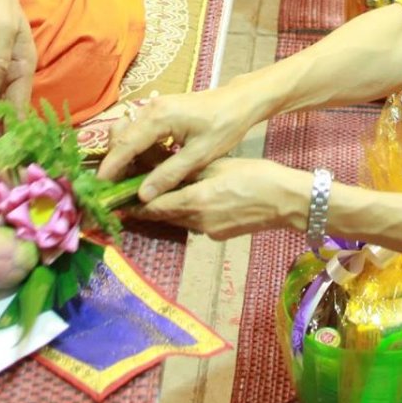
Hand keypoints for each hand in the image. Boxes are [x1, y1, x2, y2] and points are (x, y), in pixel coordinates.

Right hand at [98, 86, 257, 198]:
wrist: (239, 101)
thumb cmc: (224, 126)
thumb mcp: (199, 155)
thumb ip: (169, 175)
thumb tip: (142, 195)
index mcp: (159, 117)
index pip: (126, 145)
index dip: (111, 168)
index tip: (99, 188)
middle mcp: (151, 108)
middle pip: (121, 137)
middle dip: (115, 163)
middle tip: (114, 189)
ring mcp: (154, 106)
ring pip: (127, 132)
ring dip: (124, 155)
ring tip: (127, 180)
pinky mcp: (159, 109)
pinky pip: (138, 129)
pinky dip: (135, 147)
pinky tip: (142, 165)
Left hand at [133, 157, 303, 240]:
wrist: (285, 201)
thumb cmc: (254, 175)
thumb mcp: (217, 166)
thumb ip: (186, 171)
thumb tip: (157, 167)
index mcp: (195, 201)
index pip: (153, 206)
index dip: (133, 204)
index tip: (116, 199)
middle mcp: (197, 221)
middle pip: (163, 215)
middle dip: (149, 205)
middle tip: (133, 193)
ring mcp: (208, 232)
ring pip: (178, 220)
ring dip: (168, 210)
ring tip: (160, 194)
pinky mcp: (218, 236)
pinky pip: (195, 223)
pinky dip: (188, 213)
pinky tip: (194, 200)